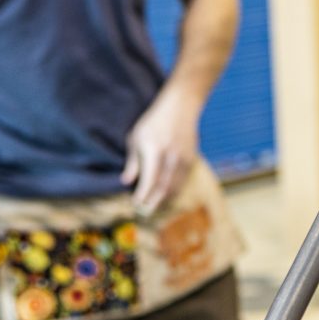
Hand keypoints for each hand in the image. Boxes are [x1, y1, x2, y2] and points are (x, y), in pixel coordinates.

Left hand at [121, 87, 200, 214]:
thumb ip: (133, 161)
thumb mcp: (136, 137)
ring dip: (164, 199)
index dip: (143, 194)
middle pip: (164, 187)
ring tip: (154, 207)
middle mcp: (171, 155)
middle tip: (145, 212)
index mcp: (154, 149)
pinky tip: (167, 196)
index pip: (149, 178)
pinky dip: (174, 191)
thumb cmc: (154, 122)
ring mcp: (184, 158)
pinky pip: (182, 180)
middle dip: (154, 202)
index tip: (135, 203)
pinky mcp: (191, 159)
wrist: (181, 107)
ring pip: (175, 186)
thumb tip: (126, 182)